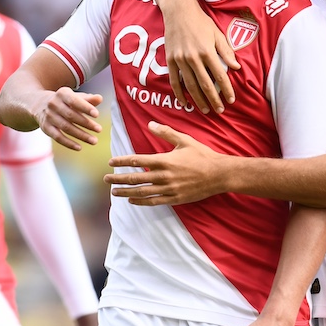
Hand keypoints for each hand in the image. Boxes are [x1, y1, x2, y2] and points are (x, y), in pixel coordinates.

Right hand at [35, 87, 102, 150]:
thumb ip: (88, 99)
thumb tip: (100, 98)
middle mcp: (54, 104)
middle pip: (71, 116)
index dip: (85, 108)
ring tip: (94, 141)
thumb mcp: (74, 97)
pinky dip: (68, 143)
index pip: (74, 101)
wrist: (39, 104)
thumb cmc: (64, 101)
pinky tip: (79, 147)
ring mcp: (49, 116)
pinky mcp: (46, 128)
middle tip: (99, 129)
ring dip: (81, 135)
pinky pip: (57, 137)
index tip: (97, 114)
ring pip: (66, 128)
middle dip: (86, 123)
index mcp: (62, 94)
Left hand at [104, 122, 226, 204]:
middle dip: (118, 179)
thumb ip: (166, 132)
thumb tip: (150, 124)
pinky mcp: (175, 198)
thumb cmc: (202, 155)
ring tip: (114, 192)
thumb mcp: (184, 140)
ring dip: (126, 192)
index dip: (122, 161)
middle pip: (136, 178)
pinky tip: (132, 200)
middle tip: (106, 179)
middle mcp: (164, 176)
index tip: (111, 162)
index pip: (137, 160)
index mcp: (165, 160)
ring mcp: (169, 189)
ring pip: (142, 192)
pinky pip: (154, 201)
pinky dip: (141, 201)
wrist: (219, 174)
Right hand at [162, 6, 239, 114]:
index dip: (226, 89)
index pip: (220, 76)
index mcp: (207, 51)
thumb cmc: (201, 22)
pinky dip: (179, 93)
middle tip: (220, 110)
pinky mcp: (170, 60)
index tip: (230, 100)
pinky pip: (175, 81)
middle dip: (214, 99)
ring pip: (190, 85)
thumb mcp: (217, 34)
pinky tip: (185, 103)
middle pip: (205, 84)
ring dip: (198, 100)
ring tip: (206, 110)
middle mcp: (193, 58)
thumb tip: (236, 67)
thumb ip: (226, 51)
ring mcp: (180, 60)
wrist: (178, 11)